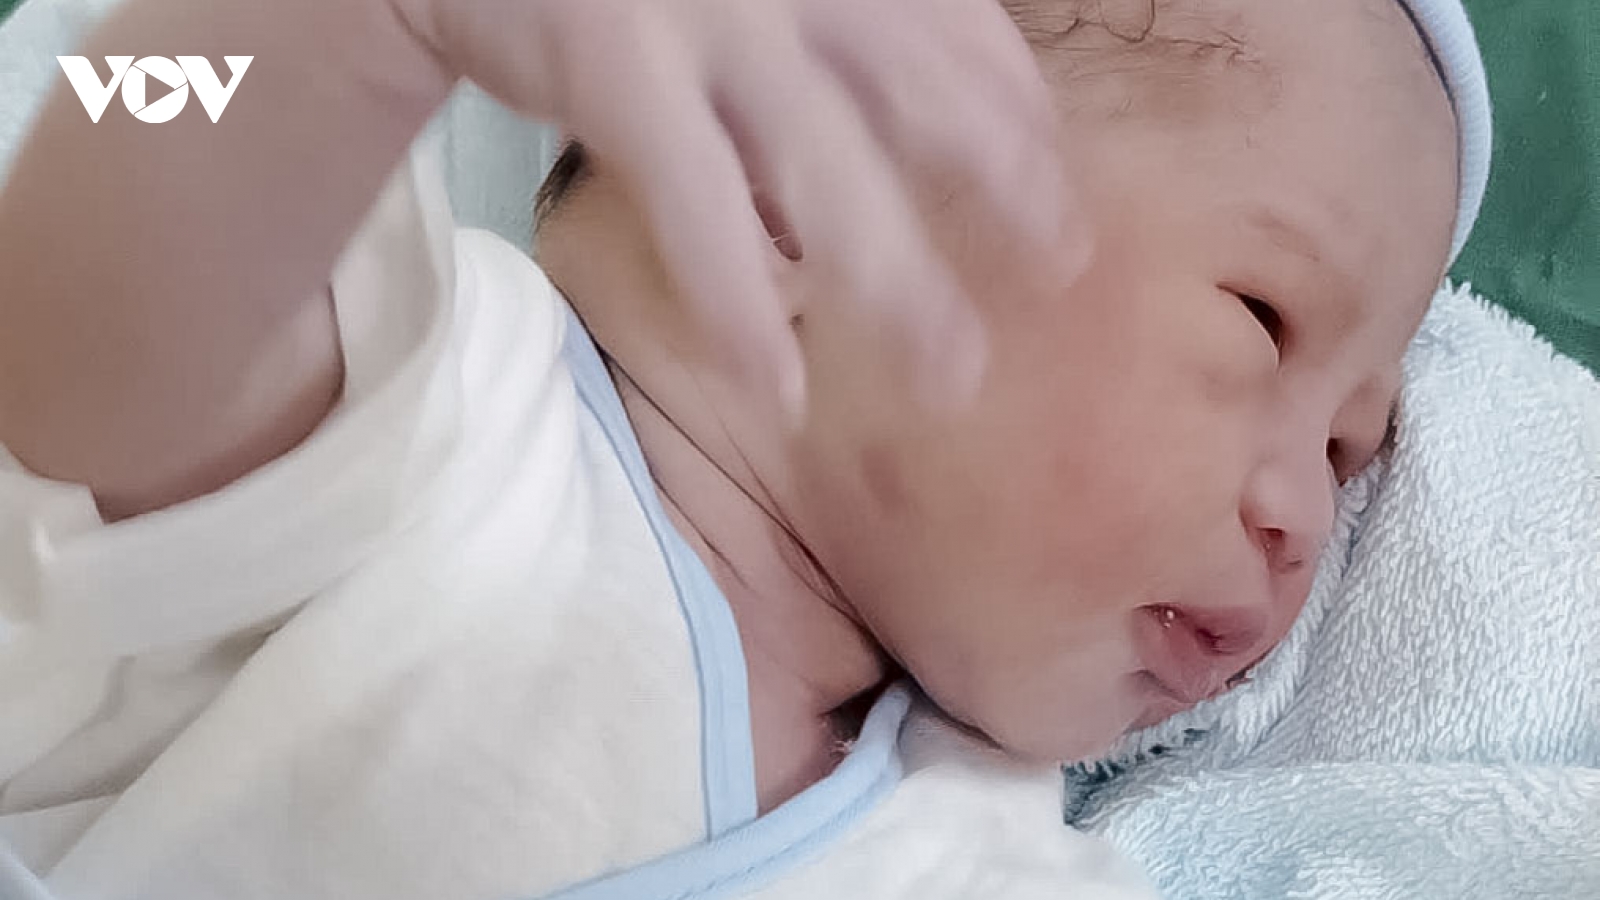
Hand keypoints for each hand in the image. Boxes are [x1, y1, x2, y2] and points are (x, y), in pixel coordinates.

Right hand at [397, 0, 1082, 415]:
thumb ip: (823, 27)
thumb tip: (916, 129)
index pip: (960, 24)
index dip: (1021, 109)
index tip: (1060, 188)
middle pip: (924, 92)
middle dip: (1006, 187)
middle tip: (1063, 270)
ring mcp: (705, 16)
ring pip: (826, 170)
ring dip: (896, 282)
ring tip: (950, 376)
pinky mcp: (617, 67)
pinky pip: (700, 212)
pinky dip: (741, 308)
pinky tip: (780, 388)